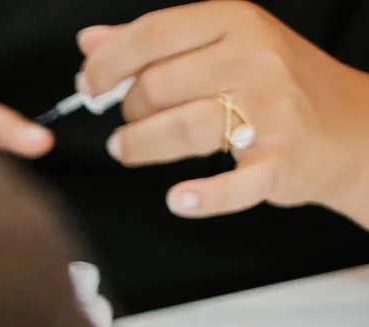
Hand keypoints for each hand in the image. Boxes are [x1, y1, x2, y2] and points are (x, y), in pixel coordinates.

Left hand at [84, 2, 368, 222]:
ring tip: (129, 149)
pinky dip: (201, 197)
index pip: (153, 34)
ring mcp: (272, 110)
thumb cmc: (277, 86)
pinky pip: (233, 185)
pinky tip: (179, 199)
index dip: (107, 64)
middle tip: (128, 123)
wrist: (352, 126)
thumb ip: (155, 43)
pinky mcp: (281, 160)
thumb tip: (90, 42)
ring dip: (139, 146)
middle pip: (158, 85)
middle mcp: (256, 60)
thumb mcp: (223, 45)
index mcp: (237, 23)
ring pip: (180, 128)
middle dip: (127, 110)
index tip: (87, 86)